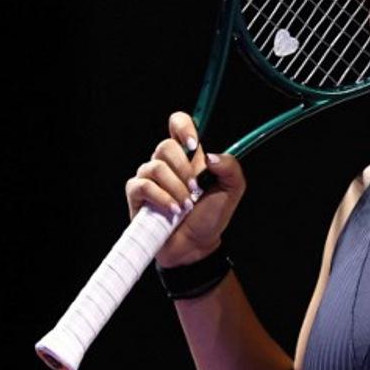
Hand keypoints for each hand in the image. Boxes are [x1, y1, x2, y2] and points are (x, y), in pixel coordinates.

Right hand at [124, 111, 246, 266]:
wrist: (197, 246)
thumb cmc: (211, 217)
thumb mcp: (232, 190)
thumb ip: (230, 167)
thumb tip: (210, 156)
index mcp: (189, 156)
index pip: (178, 124)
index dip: (183, 126)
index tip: (194, 145)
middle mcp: (167, 163)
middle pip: (165, 146)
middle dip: (184, 170)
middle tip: (195, 191)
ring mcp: (149, 178)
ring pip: (155, 167)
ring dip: (176, 189)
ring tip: (186, 207)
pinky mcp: (137, 195)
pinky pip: (143, 185)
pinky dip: (161, 198)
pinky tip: (173, 211)